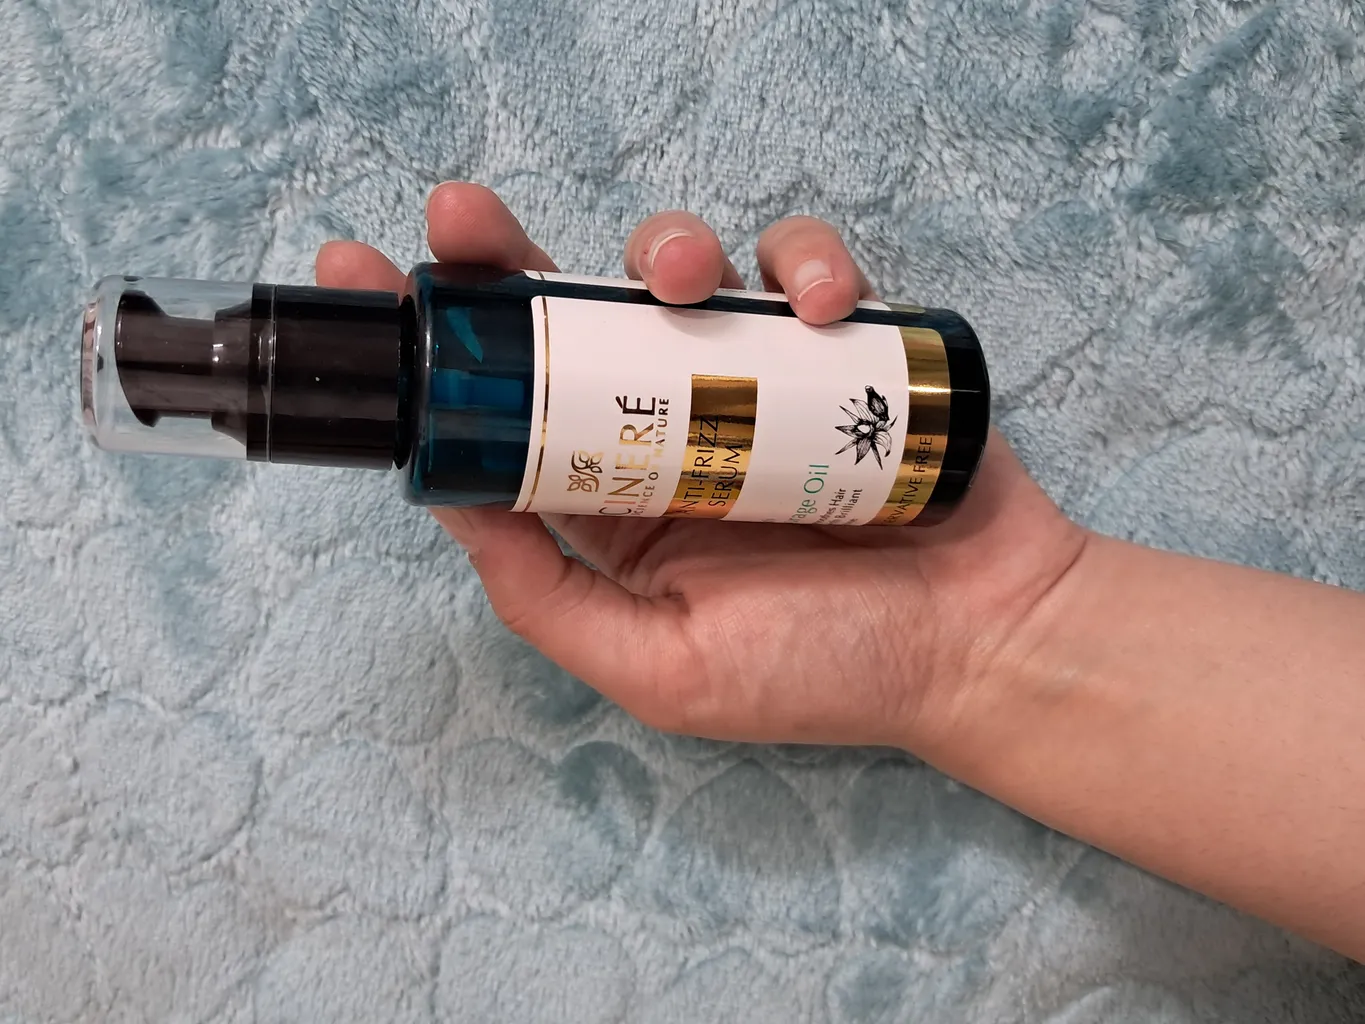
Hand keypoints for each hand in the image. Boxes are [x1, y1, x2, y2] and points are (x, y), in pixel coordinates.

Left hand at [315, 183, 1087, 754]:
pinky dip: (805, 262)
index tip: (366, 279)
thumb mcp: (664, 667)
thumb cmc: (828, 670)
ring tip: (682, 280)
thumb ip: (549, 598)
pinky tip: (822, 305)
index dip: (437, 344)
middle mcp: (672, 425)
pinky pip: (804, 269)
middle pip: (569, 316)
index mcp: (614, 501)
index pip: (506, 410)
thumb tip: (449, 502)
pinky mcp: (840, 343)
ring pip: (680, 272)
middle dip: (506, 255)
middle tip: (461, 216)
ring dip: (664, 248)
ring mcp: (756, 377)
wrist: (983, 644)